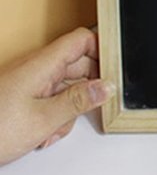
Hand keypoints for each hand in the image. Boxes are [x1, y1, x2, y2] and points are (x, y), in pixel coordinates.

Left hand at [0, 27, 113, 165]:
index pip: (81, 40)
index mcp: (42, 65)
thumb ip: (78, 101)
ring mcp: (28, 83)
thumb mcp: (43, 120)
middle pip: (78, 65)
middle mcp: (36, 69)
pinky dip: (54, 115)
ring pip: (66, 86)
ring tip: (55, 128)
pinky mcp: (22, 98)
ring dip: (69, 108)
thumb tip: (106, 86)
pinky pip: (51, 99)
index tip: (116, 68)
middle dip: (88, 88)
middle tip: (92, 106)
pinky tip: (43, 133)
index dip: (102, 50)